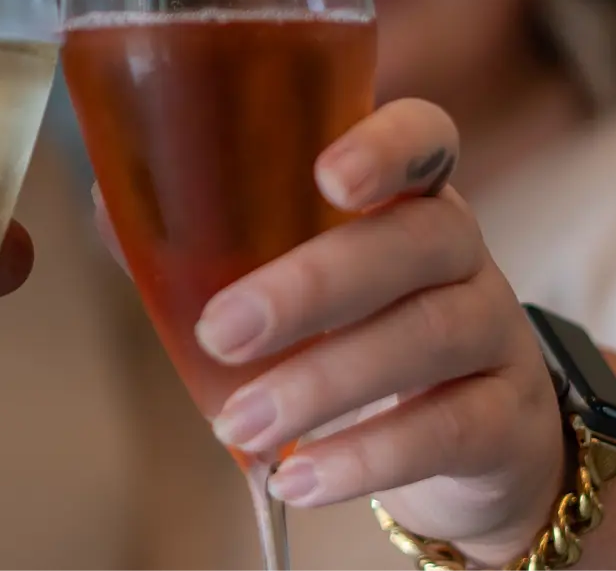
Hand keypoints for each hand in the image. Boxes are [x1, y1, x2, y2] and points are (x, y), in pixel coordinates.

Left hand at [197, 99, 564, 563]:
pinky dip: (368, 458)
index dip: (385, 147)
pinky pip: (448, 429)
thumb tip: (106, 203)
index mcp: (404, 193)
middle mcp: (459, 248)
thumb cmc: (354, 328)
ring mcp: (495, 329)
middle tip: (223, 333)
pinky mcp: (509, 416)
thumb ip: (209, 238)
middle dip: (311, 286)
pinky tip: (299, 478)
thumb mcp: (295, 274)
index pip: (422, 137)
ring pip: (425, 336)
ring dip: (321, 384)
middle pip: (411, 241)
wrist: (472, 435)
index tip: (326, 176)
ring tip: (240, 425)